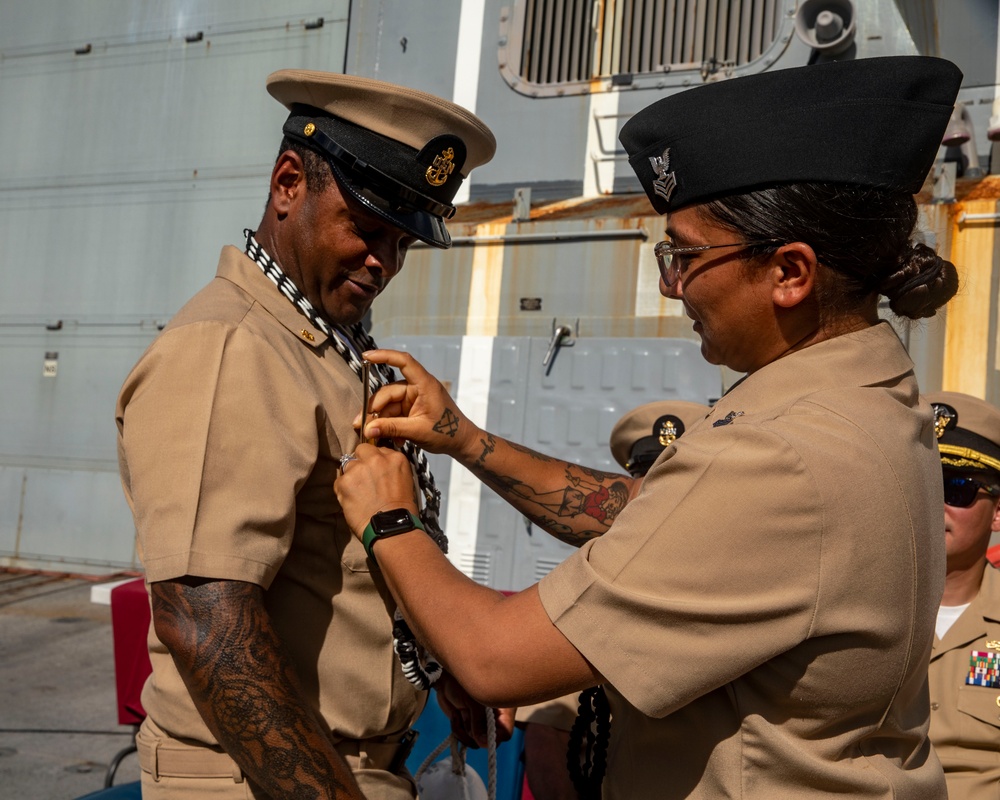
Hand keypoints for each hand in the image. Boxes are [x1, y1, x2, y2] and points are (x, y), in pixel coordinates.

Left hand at [333, 444, 419, 537]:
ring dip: (351, 476)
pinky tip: (353, 502)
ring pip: (348, 464)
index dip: (375, 461)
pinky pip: (339, 481)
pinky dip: (343, 491)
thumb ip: (390, 469)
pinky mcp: (345, 481)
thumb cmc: (401, 510)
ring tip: (358, 493)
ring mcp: (359, 469)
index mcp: (395, 458)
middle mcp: (377, 459)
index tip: (375, 472)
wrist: (391, 527)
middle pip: (362, 450)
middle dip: (361, 461)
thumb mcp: (405, 481)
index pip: (379, 450)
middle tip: (364, 478)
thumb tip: (376, 468)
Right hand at [354, 350, 479, 459]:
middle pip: (388, 392)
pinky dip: (390, 426)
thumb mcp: (418, 431)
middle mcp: (417, 388)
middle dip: (374, 409)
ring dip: (381, 421)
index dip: (385, 356)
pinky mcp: (411, 409)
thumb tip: (367, 429)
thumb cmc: (447, 433)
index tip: (366, 357)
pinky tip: (393, 440)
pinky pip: (393, 414)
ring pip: (388, 405)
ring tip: (376, 437)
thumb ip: (392, 428)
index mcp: (425, 384)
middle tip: (360, 425)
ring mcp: (413, 398)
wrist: (461, 443)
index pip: (404, 362)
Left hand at [435, 673, 514, 748]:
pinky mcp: (466, 726)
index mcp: (501, 710)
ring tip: (459, 714)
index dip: (496, 738)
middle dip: (476, 735)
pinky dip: (458, 730)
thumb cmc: (464, 682)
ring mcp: (478, 723)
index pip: (505, 732)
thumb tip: (483, 744)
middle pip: (489, 740)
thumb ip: (480, 721)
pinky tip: (455, 715)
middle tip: (466, 719)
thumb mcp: (474, 700)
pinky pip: (464, 738)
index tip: (483, 739)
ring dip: (464, 732)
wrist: (446, 678)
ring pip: (475, 741)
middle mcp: (491, 719)